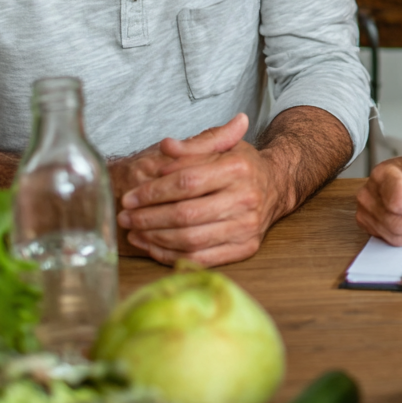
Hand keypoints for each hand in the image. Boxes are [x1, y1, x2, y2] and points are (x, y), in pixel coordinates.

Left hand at [114, 113, 285, 266]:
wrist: (276, 185)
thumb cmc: (242, 165)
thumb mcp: (221, 145)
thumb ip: (193, 145)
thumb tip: (167, 146)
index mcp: (237, 168)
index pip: (186, 182)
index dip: (153, 192)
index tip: (130, 198)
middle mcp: (245, 198)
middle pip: (186, 214)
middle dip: (148, 218)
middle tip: (125, 217)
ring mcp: (247, 227)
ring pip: (191, 239)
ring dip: (155, 238)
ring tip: (134, 232)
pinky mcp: (246, 248)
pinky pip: (202, 258)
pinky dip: (172, 255)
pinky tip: (153, 247)